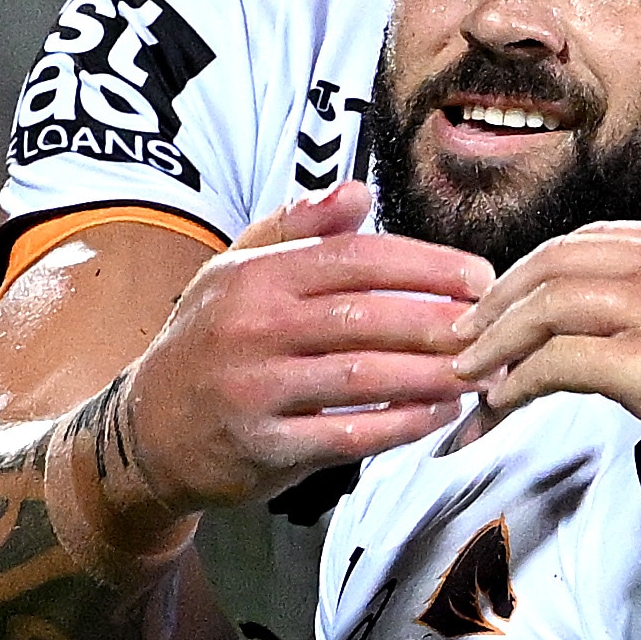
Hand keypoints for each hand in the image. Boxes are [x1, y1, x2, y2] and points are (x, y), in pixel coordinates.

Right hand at [117, 186, 490, 513]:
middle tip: (494, 329)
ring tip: (480, 372)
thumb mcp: (234, 270)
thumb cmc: (207, 342)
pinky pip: (346, 435)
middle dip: (442, 322)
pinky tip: (438, 415)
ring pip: (363, 377)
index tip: (479, 276)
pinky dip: (399, 425)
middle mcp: (252, 328)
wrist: (146, 430)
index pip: (355, 259)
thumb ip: (296, 227)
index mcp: (255, 277)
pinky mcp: (262, 446)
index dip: (425, 266)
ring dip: (432, 376)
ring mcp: (255, 389)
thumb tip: (357, 192)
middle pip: (367, 317)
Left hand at [447, 223, 640, 489]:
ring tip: (468, 374)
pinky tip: (504, 402)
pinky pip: (559, 364)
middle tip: (466, 335)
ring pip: (546, 307)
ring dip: (495, 341)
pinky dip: (519, 382)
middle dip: (498, 299)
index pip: (592, 241)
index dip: (538, 271)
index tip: (510, 301)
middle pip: (554, 263)